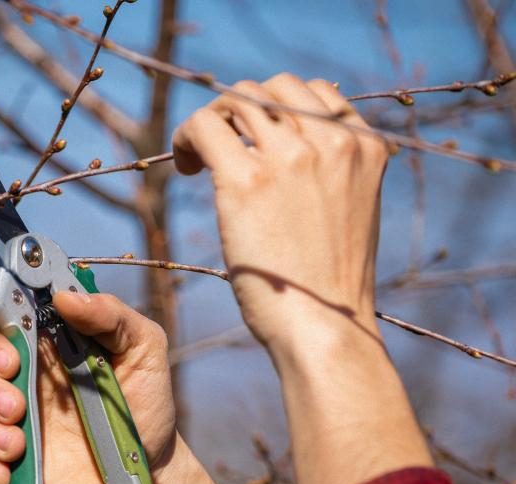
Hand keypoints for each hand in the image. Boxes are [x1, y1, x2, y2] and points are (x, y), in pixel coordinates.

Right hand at [0, 291, 177, 483]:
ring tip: (17, 446)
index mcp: (34, 350)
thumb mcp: (144, 350)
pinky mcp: (4, 473)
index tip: (11, 356)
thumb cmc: (143, 404)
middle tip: (17, 405)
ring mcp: (3, 430)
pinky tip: (5, 475)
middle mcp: (11, 385)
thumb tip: (65, 297)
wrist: (151, 473)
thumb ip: (111, 316)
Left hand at [172, 73, 389, 354]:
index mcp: (366, 146)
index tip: (254, 137)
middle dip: (240, 109)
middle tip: (220, 148)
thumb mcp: (351, 210)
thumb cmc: (329, 284)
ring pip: (235, 99)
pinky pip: (204, 126)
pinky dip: (186, 137)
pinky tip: (186, 167)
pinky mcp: (247, 180)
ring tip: (198, 160)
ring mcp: (291, 157)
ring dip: (210, 121)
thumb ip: (331, 170)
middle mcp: (332, 142)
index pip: (315, 92)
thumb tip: (286, 149)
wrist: (325, 326)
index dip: (276, 107)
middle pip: (272, 87)